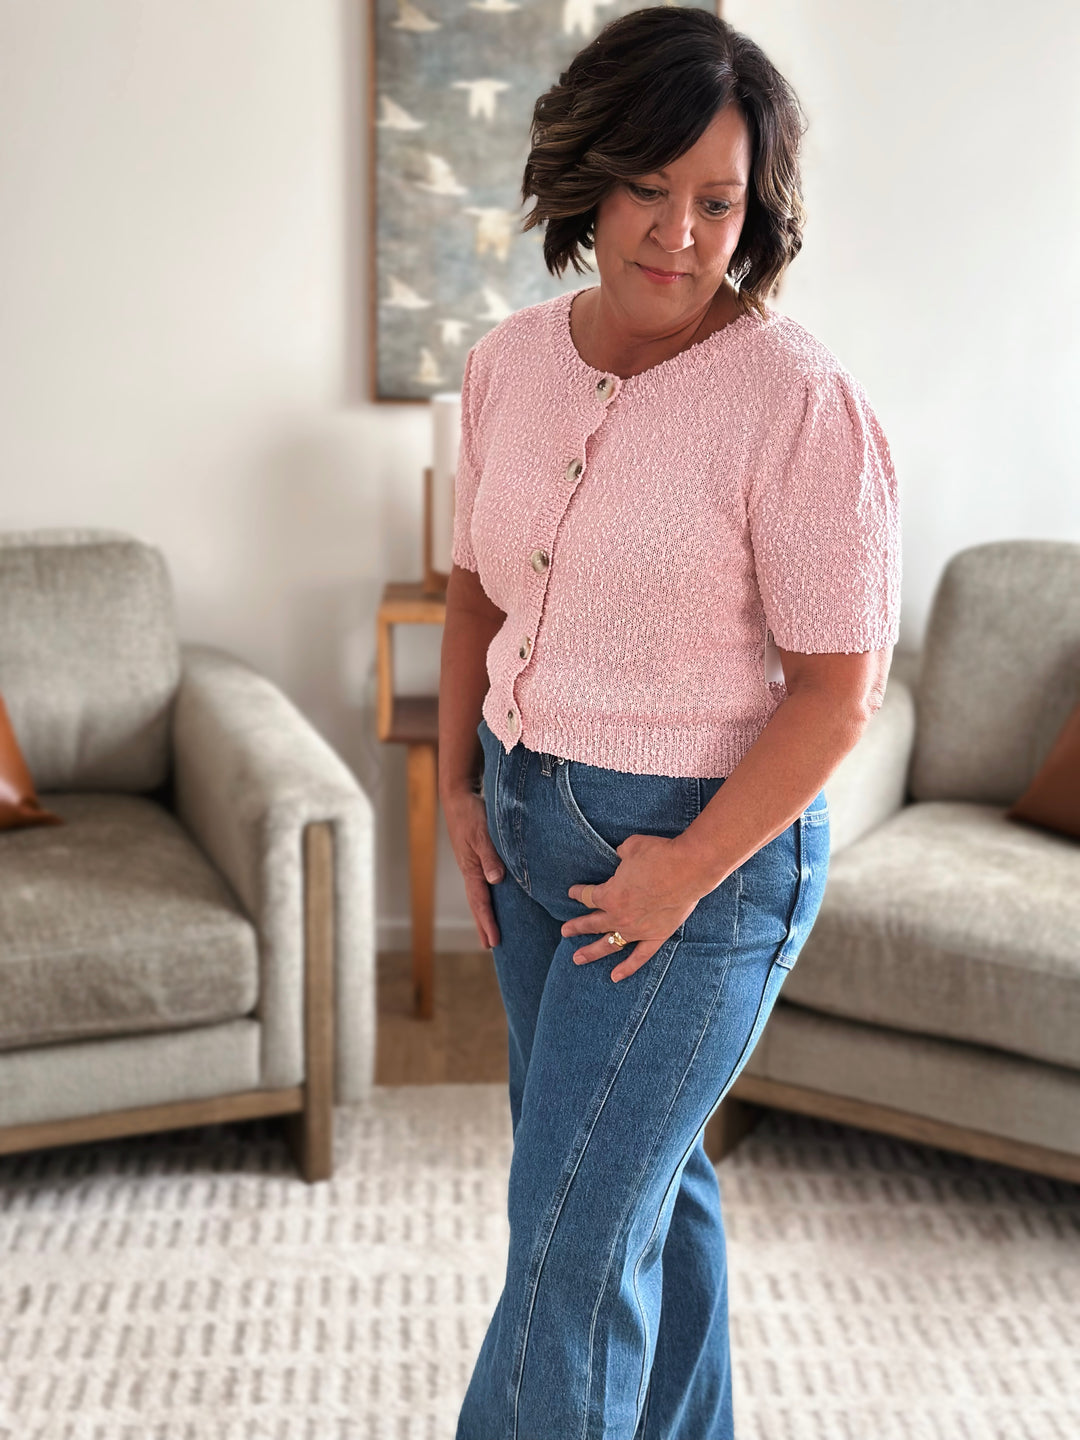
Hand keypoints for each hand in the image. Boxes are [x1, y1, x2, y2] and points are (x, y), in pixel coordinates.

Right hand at [443, 788, 505, 949]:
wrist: (458, 796)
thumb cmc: (470, 814)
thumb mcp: (482, 834)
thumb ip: (490, 856)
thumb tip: (496, 880)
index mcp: (471, 868)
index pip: (481, 902)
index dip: (488, 923)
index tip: (494, 942)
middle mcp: (471, 870)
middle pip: (477, 904)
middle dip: (483, 925)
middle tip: (490, 946)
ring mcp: (472, 863)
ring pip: (478, 895)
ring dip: (484, 913)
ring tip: (489, 929)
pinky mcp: (475, 856)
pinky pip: (481, 883)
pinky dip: (486, 896)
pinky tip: (493, 898)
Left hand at [562, 833, 703, 981]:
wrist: (688, 868)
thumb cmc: (659, 854)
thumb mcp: (631, 847)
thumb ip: (621, 855)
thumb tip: (621, 855)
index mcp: (610, 895)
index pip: (588, 896)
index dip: (579, 893)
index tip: (573, 892)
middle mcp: (619, 916)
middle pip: (592, 923)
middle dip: (577, 927)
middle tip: (565, 931)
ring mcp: (637, 930)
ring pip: (610, 944)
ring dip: (592, 951)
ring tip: (577, 958)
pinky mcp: (656, 936)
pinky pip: (639, 957)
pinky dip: (627, 968)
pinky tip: (614, 976)